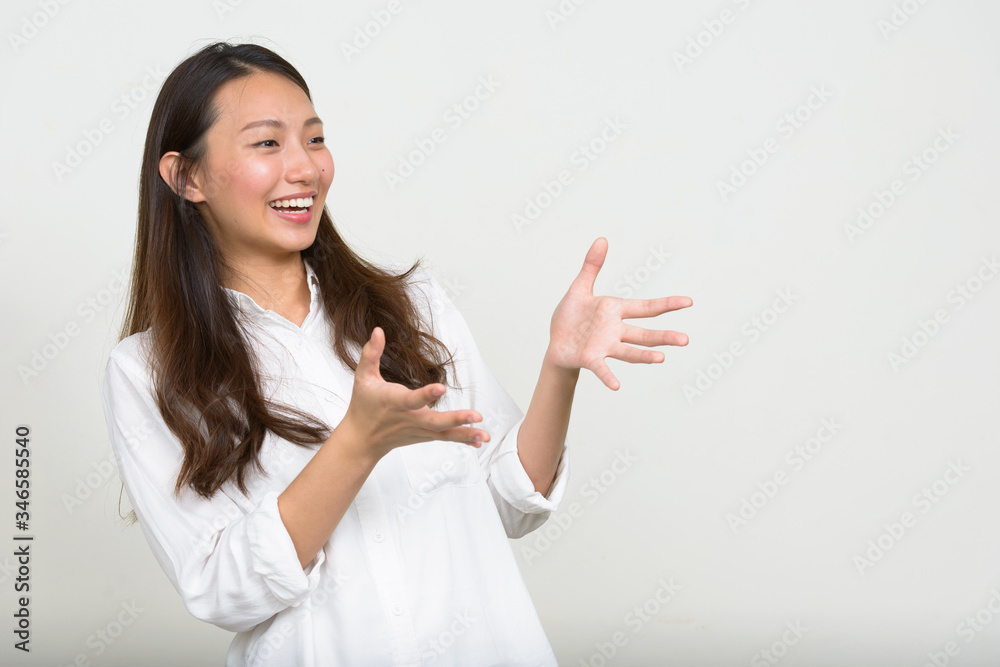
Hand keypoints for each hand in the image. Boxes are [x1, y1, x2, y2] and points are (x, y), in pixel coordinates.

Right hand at [338, 327, 489, 461]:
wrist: (361, 440)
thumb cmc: (363, 406)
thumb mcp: (363, 377)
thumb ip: (371, 354)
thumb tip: (378, 330)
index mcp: (393, 402)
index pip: (411, 400)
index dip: (426, 394)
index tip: (441, 388)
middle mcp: (408, 418)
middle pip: (434, 421)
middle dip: (456, 419)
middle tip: (476, 416)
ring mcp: (418, 430)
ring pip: (443, 433)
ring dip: (465, 433)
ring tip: (484, 435)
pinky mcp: (424, 435)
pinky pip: (445, 438)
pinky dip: (462, 439)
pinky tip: (479, 440)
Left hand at [546, 237, 692, 390]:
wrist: (556, 342)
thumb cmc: (570, 317)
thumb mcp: (579, 288)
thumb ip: (592, 266)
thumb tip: (602, 239)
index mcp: (615, 311)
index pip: (646, 307)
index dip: (666, 304)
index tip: (688, 301)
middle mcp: (615, 331)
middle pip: (644, 334)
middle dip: (664, 337)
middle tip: (685, 340)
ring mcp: (605, 346)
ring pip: (629, 352)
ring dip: (645, 356)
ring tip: (661, 358)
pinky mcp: (590, 359)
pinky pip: (602, 369)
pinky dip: (609, 376)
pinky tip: (616, 386)